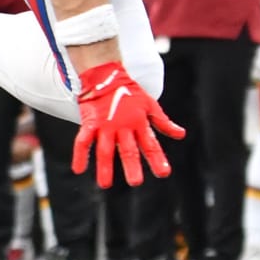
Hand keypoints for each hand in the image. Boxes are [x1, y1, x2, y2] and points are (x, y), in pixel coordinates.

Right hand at [72, 62, 183, 187]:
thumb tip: (181, 135)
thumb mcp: (150, 105)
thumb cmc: (129, 92)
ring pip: (105, 149)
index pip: (151, 144)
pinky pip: (83, 140)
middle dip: (132, 166)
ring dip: (105, 166)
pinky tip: (78, 169)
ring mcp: (105, 125)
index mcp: (139, 123)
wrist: (106, 75)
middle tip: (135, 182)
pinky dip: (80, 154)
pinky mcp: (90, 123)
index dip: (157, 158)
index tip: (164, 173)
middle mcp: (122, 126)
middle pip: (128, 149)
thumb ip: (164, 123)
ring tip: (105, 184)